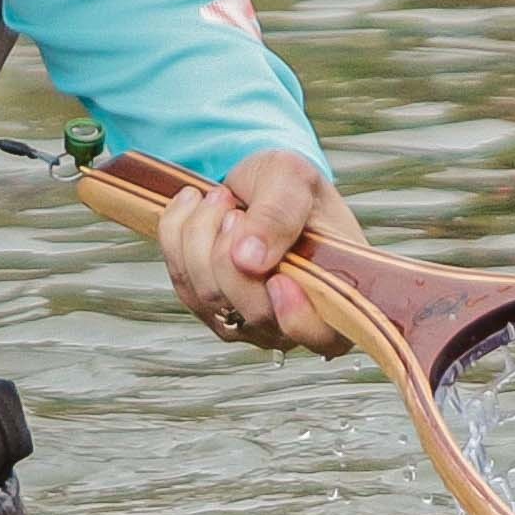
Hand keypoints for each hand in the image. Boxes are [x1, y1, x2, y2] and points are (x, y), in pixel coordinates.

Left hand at [157, 150, 360, 353]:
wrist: (257, 183)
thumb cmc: (289, 186)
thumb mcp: (294, 179)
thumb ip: (280, 214)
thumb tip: (249, 260)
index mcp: (336, 294)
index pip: (325, 336)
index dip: (299, 318)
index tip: (279, 279)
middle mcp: (293, 320)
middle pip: (256, 312)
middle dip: (232, 250)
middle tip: (236, 209)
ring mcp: (249, 320)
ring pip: (210, 297)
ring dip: (201, 234)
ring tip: (221, 200)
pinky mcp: (210, 309)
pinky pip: (181, 281)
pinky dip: (178, 234)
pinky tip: (198, 208)